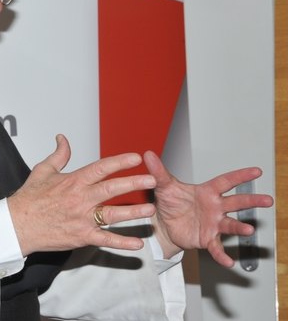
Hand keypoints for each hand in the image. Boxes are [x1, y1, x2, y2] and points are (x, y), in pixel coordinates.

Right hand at [8, 135, 156, 255]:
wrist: (17, 224)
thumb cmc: (29, 198)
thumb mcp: (43, 170)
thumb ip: (58, 154)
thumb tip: (62, 138)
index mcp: (73, 181)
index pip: (101, 167)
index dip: (120, 162)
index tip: (136, 158)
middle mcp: (80, 198)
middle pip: (112, 188)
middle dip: (134, 183)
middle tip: (152, 180)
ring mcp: (82, 218)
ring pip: (113, 214)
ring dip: (134, 212)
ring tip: (150, 209)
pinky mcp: (81, 236)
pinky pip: (105, 240)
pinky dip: (122, 243)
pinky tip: (137, 243)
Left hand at [144, 151, 273, 266]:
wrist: (163, 223)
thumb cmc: (170, 202)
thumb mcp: (164, 186)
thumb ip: (158, 171)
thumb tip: (148, 155)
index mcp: (207, 192)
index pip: (226, 181)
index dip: (240, 176)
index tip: (256, 171)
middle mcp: (215, 207)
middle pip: (236, 202)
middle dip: (252, 201)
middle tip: (267, 200)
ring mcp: (213, 223)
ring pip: (230, 225)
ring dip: (240, 227)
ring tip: (248, 230)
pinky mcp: (207, 238)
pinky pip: (217, 247)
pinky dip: (222, 255)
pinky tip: (228, 261)